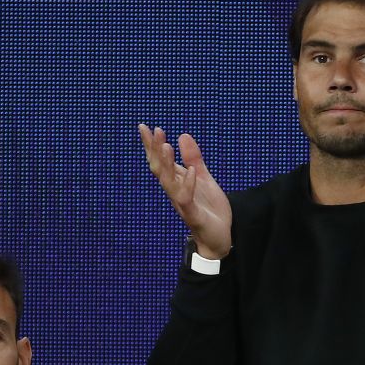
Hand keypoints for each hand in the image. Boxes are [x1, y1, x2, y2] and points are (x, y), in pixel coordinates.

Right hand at [139, 124, 231, 258]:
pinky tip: (192, 171)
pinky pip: (187, 199)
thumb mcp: (204, 179)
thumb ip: (194, 159)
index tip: (144, 126)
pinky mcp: (194, 215)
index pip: (161, 161)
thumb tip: (182, 135)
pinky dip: (188, 185)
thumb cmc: (209, 210)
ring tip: (165, 145)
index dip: (152, 145)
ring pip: (169, 183)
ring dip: (167, 164)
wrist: (220, 238)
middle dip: (154, 150)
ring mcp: (183, 204)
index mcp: (177, 182)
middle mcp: (175, 192)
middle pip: (160, 169)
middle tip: (151, 129)